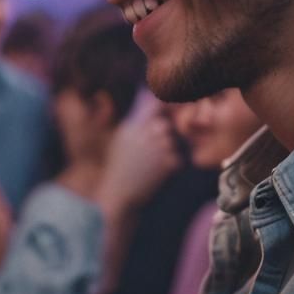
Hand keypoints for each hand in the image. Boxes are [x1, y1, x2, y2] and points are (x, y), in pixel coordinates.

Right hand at [97, 90, 183, 218]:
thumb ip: (135, 120)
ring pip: (171, 143)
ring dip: (165, 152)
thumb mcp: (121, 140)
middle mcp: (144, 135)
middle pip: (164, 126)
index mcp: (131, 127)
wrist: (118, 194)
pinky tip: (154, 174)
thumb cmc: (118, 167)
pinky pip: (176, 159)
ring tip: (150, 165)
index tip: (164, 113)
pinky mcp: (165, 164)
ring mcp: (155, 149)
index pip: (154, 106)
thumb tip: (147, 98)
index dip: (162, 107)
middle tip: (152, 150)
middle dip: (161, 136)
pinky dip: (169, 167)